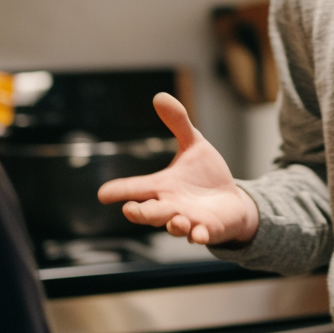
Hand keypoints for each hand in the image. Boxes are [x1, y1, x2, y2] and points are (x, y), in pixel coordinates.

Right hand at [97, 93, 259, 244]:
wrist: (230, 202)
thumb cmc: (205, 175)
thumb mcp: (194, 144)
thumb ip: (178, 123)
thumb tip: (159, 96)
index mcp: (162, 187)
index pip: (136, 188)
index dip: (119, 191)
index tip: (103, 194)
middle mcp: (170, 206)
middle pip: (149, 213)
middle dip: (141, 213)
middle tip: (130, 210)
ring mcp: (188, 220)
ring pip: (174, 226)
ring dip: (173, 225)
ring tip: (176, 220)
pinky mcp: (207, 229)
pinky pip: (200, 235)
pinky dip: (199, 236)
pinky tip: (200, 235)